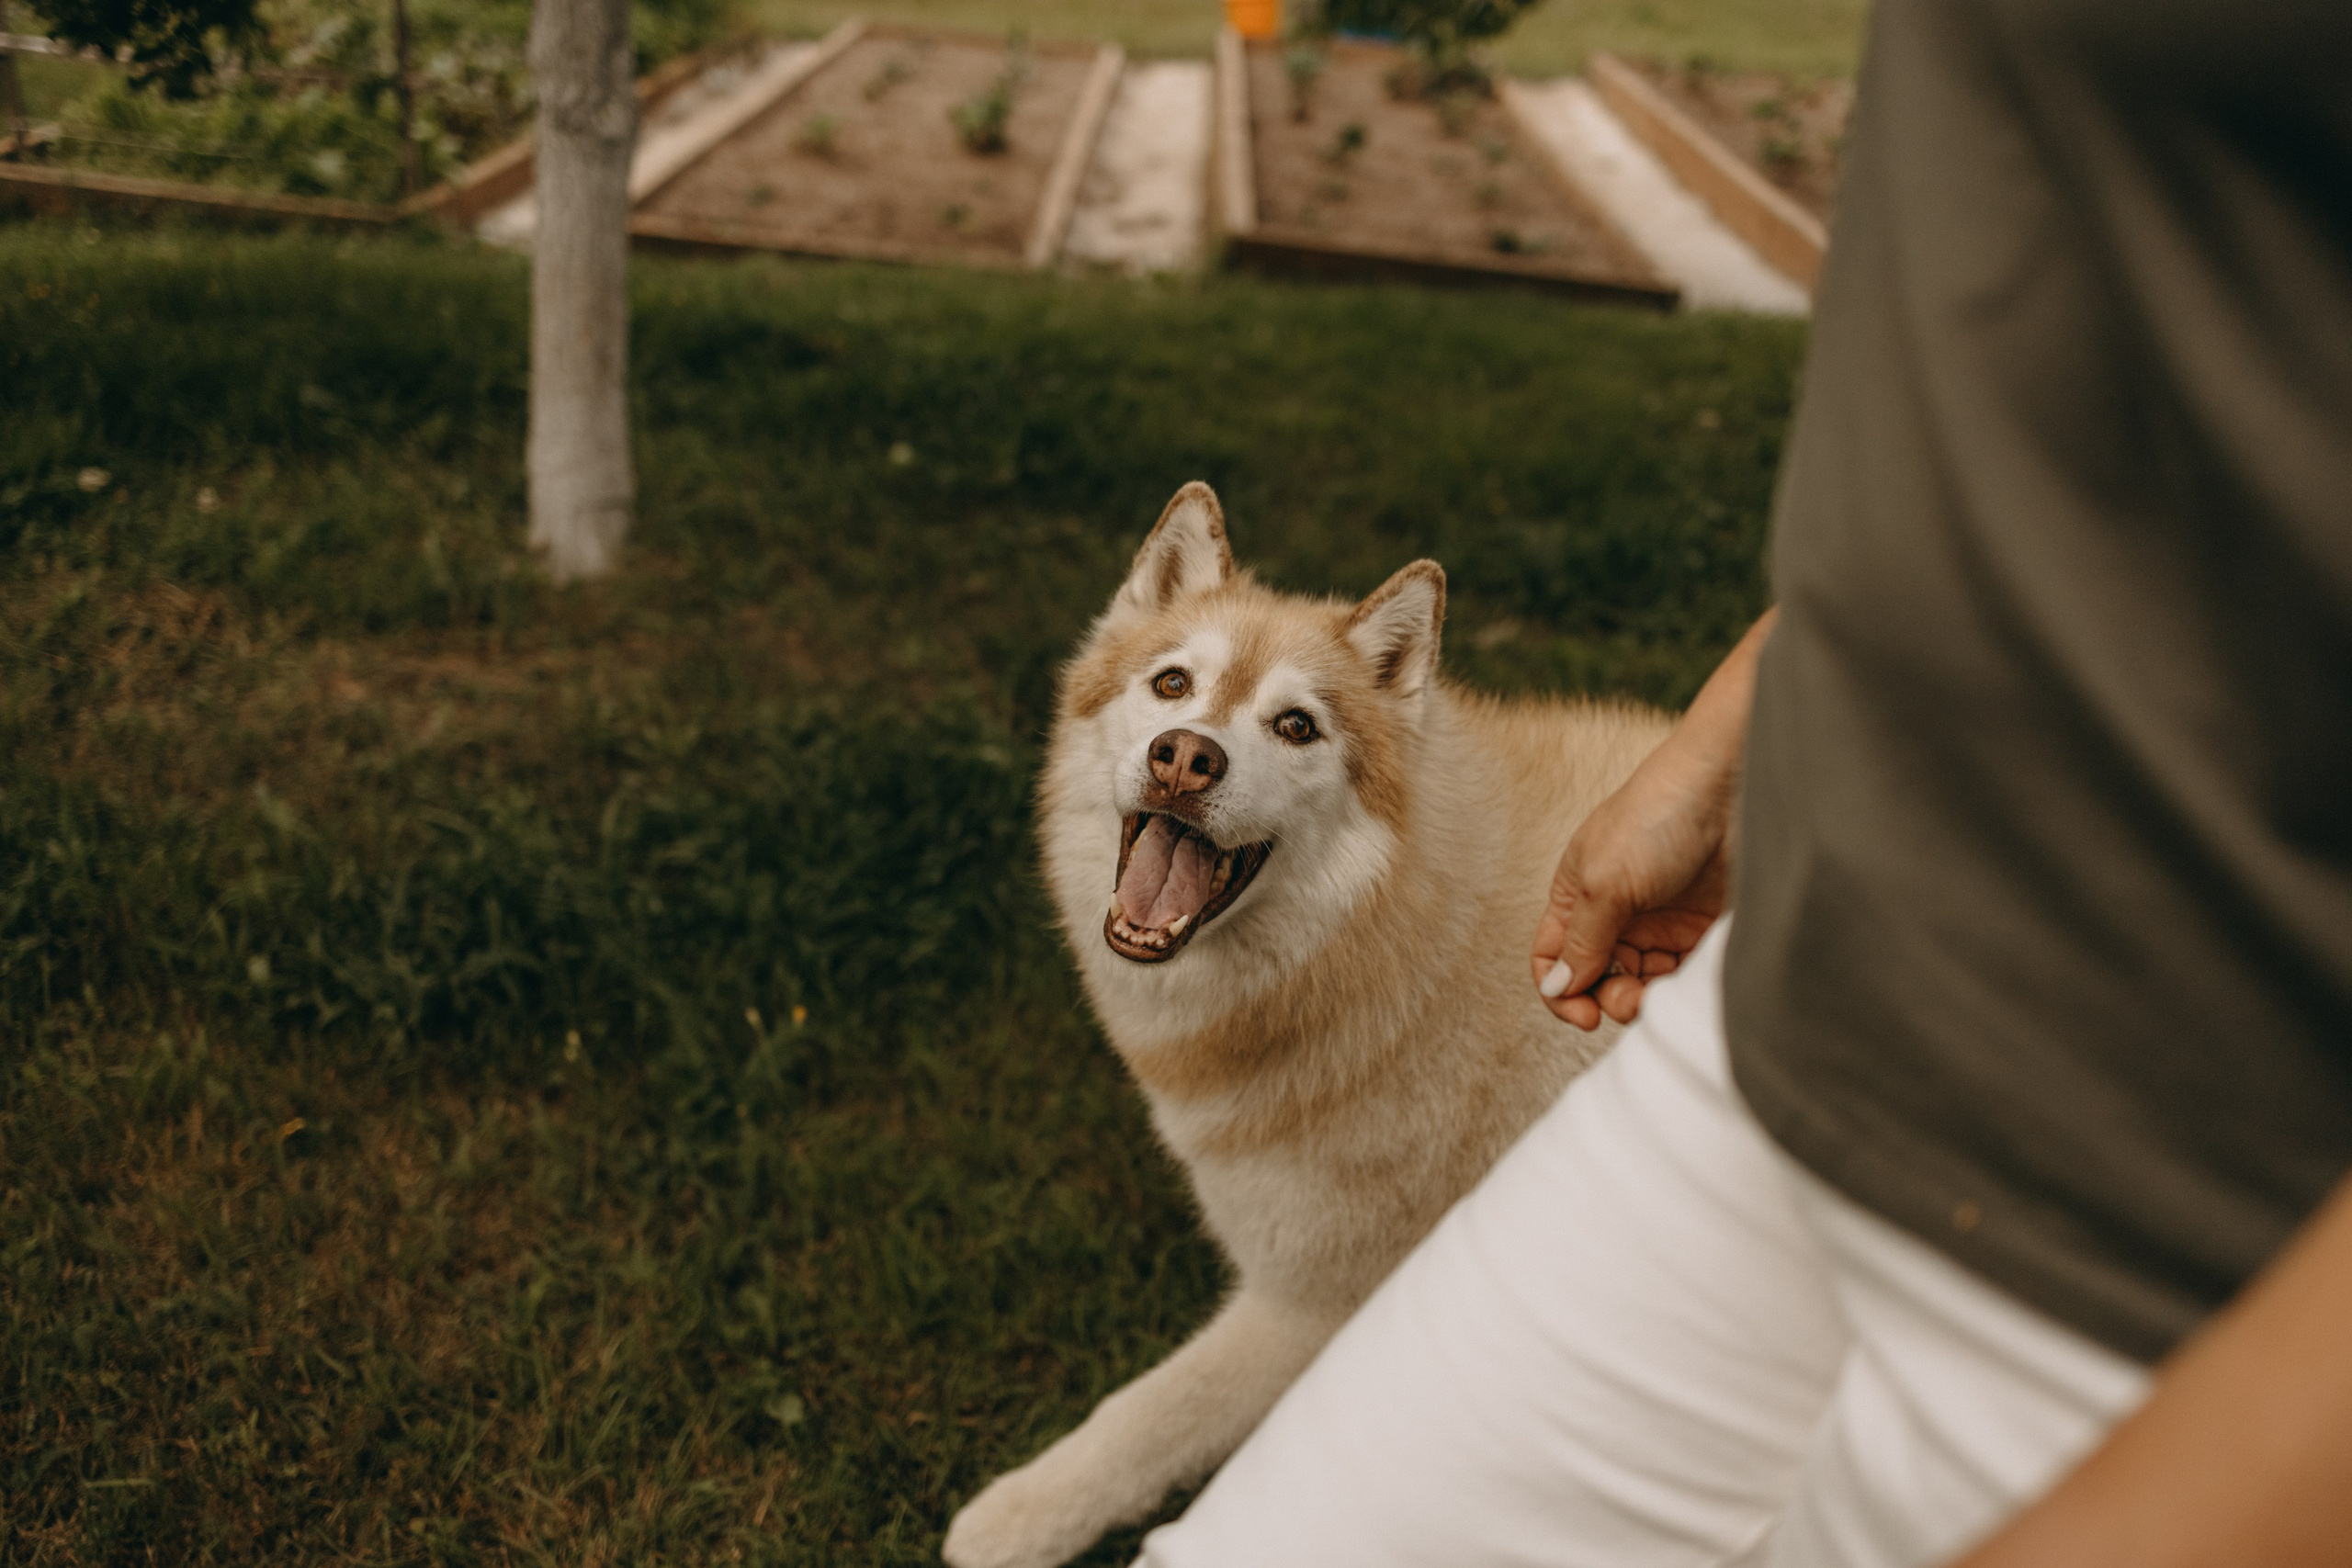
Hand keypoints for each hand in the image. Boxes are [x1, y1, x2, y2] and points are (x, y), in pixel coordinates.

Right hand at [1530, 610, 1773, 1028]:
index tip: (1584, 1016)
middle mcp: (1613, 911)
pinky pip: (1680, 973)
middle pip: (1597, 977)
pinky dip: (1678, 985)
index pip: (1552, 958)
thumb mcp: (1604, 883)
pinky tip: (1686, 978)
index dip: (1560, 991)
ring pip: (1640, 981)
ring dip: (1645, 996)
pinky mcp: (1699, 927)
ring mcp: (1658, 920)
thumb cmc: (1657, 817)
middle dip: (1608, 997)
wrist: (1731, 787)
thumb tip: (1557, 988)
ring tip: (1660, 991)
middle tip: (1630, 1000)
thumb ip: (1581, 942)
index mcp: (1576, 895)